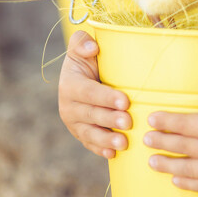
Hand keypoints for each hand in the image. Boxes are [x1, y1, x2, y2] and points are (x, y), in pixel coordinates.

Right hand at [58, 30, 131, 158]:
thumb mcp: (81, 47)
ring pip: (89, 133)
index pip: (89, 92)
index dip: (106, 98)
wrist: (83, 76)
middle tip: (128, 122)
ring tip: (123, 143)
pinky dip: (100, 149)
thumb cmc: (89, 59)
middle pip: (91, 115)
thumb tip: (92, 48)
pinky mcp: (81, 134)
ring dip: (106, 139)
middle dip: (110, 119)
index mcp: (70, 85)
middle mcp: (69, 106)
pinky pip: (89, 144)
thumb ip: (82, 42)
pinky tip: (113, 154)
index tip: (125, 101)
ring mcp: (75, 123)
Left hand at [143, 69, 197, 192]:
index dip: (167, 121)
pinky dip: (188, 183)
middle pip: (182, 147)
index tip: (152, 119)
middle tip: (145, 139)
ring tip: (152, 162)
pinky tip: (177, 179)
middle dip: (161, 142)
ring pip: (188, 169)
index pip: (185, 124)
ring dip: (168, 165)